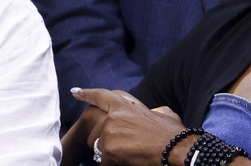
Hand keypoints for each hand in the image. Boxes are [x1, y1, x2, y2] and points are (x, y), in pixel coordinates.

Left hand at [71, 88, 185, 165]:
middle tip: (124, 148)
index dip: (87, 93)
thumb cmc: (172, 132)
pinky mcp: (109, 149)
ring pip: (99, 148)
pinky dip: (114, 164)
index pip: (101, 96)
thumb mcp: (161, 112)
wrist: (175, 147)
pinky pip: (104, 161)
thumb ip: (150, 110)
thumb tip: (153, 112)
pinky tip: (128, 161)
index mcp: (124, 105)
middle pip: (96, 132)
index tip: (75, 91)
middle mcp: (113, 116)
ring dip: (111, 154)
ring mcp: (109, 132)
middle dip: (105, 142)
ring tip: (130, 154)